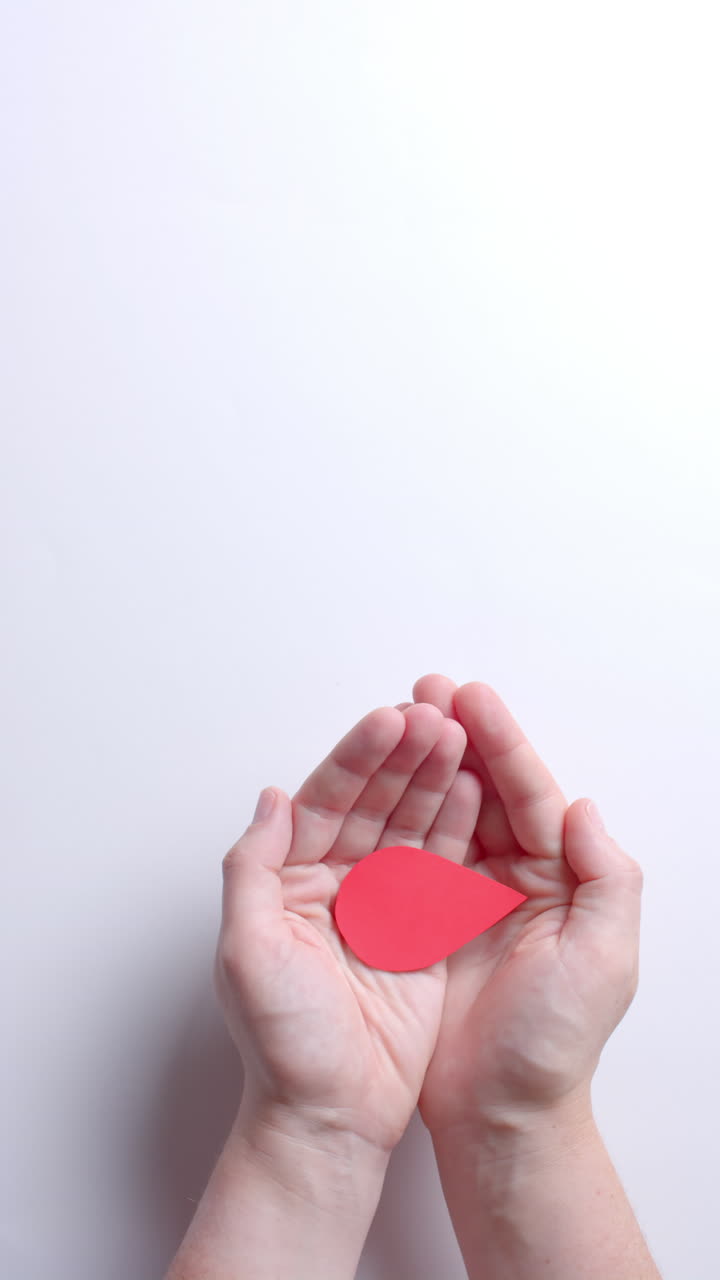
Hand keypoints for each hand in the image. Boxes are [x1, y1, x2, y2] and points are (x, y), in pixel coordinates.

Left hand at [215, 702, 480, 1153]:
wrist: (330, 1116)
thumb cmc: (282, 1042)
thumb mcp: (247, 950)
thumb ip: (252, 868)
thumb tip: (271, 795)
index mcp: (289, 880)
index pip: (324, 800)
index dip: (357, 758)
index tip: (390, 720)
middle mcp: (336, 882)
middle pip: (373, 803)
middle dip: (403, 758)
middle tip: (436, 717)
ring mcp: (382, 904)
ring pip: (411, 825)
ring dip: (434, 780)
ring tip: (461, 737)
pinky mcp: (422, 930)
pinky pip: (442, 867)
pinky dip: (459, 828)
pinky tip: (476, 791)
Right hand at [397, 676, 643, 1134]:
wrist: (499, 1116)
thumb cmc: (552, 1046)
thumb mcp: (603, 962)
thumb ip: (607, 880)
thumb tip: (584, 808)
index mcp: (563, 878)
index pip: (531, 793)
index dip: (501, 742)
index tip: (469, 698)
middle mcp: (518, 876)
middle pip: (487, 787)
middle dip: (458, 735)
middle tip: (425, 689)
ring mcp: (470, 893)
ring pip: (448, 808)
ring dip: (427, 761)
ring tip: (401, 716)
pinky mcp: (428, 916)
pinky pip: (414, 849)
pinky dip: (401, 811)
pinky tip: (381, 780)